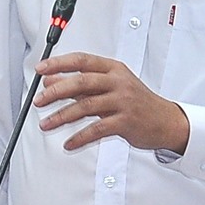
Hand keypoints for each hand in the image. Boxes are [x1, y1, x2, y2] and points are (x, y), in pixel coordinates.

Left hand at [34, 52, 189, 153]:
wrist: (166, 121)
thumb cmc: (136, 102)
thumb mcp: (110, 87)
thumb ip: (82, 84)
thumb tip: (52, 81)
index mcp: (113, 69)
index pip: (81, 61)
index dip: (58, 64)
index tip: (40, 69)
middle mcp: (118, 82)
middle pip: (81, 82)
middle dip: (55, 92)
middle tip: (39, 100)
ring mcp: (123, 102)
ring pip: (85, 107)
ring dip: (62, 117)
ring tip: (46, 124)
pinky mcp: (125, 122)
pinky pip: (97, 130)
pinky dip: (79, 138)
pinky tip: (68, 143)